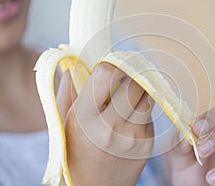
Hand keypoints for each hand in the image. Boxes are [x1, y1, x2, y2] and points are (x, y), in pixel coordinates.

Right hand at [57, 64, 153, 184]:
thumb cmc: (75, 152)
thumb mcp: (64, 121)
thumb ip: (68, 90)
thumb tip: (76, 63)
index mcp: (86, 118)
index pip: (107, 74)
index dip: (110, 66)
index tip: (110, 68)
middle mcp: (112, 127)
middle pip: (134, 83)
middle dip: (129, 77)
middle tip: (121, 81)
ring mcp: (134, 136)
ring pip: (147, 96)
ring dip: (138, 92)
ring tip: (125, 100)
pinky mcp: (148, 143)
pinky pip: (150, 114)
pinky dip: (142, 110)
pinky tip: (130, 119)